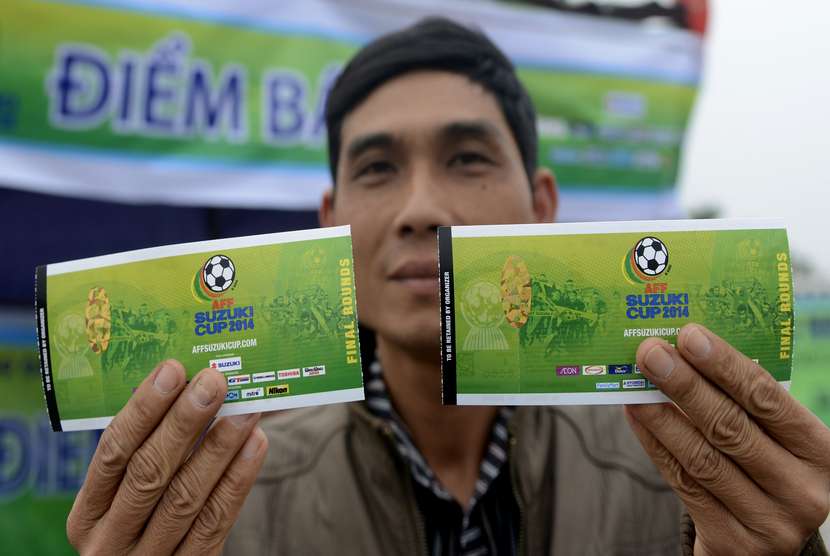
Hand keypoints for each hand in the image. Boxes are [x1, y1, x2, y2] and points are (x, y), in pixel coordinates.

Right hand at [67, 360, 267, 554]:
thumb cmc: (144, 522)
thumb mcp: (126, 499)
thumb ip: (147, 453)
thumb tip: (189, 388)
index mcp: (87, 515)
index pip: (113, 454)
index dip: (143, 410)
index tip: (172, 370)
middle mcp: (110, 541)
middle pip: (149, 473)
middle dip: (184, 422)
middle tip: (213, 382)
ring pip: (186, 497)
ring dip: (220, 446)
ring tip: (244, 409)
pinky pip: (216, 521)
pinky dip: (238, 478)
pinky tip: (254, 444)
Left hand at [625, 324, 829, 555]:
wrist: (763, 544)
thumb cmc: (764, 470)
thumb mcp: (773, 439)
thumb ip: (742, 404)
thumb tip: (683, 352)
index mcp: (820, 451)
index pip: (767, 399)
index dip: (725, 365)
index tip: (688, 335)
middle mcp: (802, 489)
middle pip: (730, 427)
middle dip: (685, 385)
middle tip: (650, 354)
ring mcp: (770, 522)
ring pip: (702, 458)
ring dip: (661, 417)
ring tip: (634, 387)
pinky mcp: (733, 542)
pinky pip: (684, 485)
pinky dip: (656, 446)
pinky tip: (637, 419)